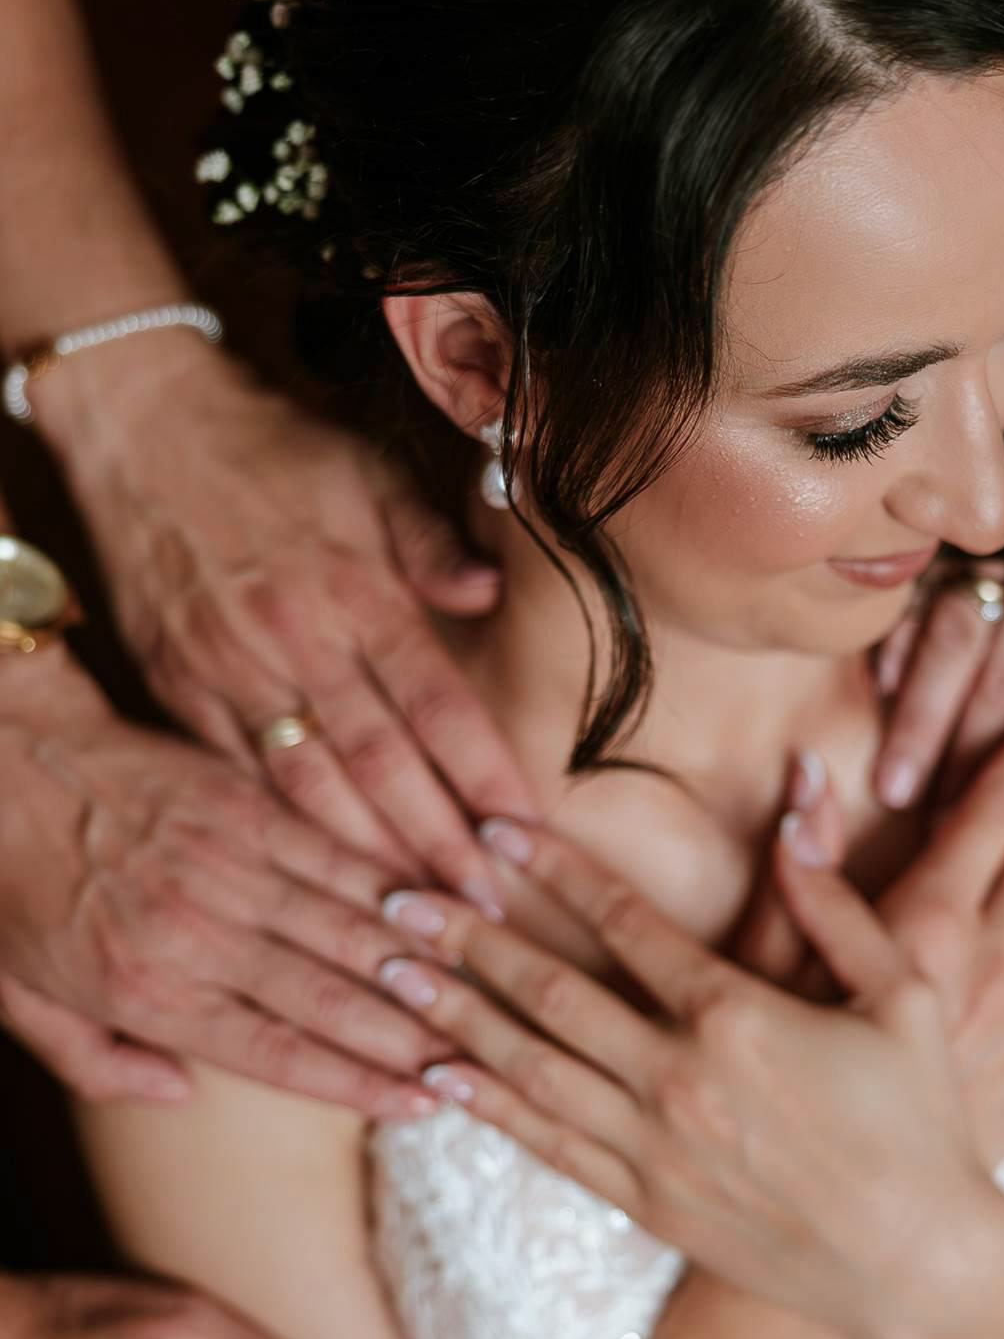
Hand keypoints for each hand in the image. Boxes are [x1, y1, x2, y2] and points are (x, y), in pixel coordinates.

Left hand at [0, 655, 446, 1110]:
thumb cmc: (9, 886)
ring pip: (347, 928)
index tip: (422, 1103)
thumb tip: (179, 1095)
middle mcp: (200, 938)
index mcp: (150, 995)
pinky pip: (336, 852)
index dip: (358, 1083)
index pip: (277, 1055)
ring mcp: (228, 867)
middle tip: (480, 1059)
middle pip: (330, 1000)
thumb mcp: (18, 1000)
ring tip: (482, 992)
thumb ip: (97, 1063)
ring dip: (421, 965)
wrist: (1, 763)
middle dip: (413, 1036)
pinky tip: (442, 902)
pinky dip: (394, 882)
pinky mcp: (245, 806)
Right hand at [44, 334, 530, 907]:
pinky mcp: (178, 687)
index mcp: (357, 592)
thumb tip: (488, 594)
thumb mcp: (368, 473)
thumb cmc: (274, 449)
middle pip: (381, 763)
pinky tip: (321, 878)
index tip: (525, 838)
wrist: (143, 423)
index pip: (437, 704)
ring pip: (308, 785)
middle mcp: (296, 639)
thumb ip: (433, 543)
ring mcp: (230, 670)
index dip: (484, 776)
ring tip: (415, 915)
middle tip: (481, 912)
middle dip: (436, 843)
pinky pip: (238, 776)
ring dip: (366, 857)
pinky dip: (284, 830)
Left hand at [386, 680, 1003, 1316]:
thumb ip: (835, 900)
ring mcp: (655, 1148)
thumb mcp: (906, 991)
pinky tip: (436, 1075)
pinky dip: (486, 1107)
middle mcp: (680, 1080)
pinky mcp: (646, 1201)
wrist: (918, 1266)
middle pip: (549, 994)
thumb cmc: (925, 1120)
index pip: (625, 925)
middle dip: (467, 940)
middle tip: (395, 898)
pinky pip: (547, 1144)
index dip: (554, 872)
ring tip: (388, 973)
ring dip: (453, 1016)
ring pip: (530, 1069)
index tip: (494, 829)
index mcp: (740, 1016)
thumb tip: (798, 795)